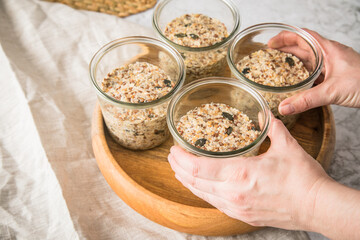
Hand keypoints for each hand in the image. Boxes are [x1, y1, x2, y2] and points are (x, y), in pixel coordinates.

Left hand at [168, 117, 329, 229]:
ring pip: (201, 194)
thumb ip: (271, 128)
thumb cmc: (303, 178)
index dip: (181, 159)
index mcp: (239, 174)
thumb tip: (264, 115)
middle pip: (193, 182)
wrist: (317, 206)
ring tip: (179, 171)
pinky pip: (214, 204)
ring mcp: (236, 207)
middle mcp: (232, 193)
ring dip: (187, 182)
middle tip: (171, 158)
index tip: (173, 150)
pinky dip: (202, 193)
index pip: (197, 167)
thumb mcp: (286, 146)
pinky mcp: (242, 215)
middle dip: (178, 169)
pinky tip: (200, 187)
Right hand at [268, 29, 359, 114]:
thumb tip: (284, 107)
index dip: (285, 37)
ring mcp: (333, 65)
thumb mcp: (332, 91)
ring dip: (293, 62)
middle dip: (285, 49)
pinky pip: (315, 72)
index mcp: (329, 50)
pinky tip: (295, 81)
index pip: (303, 36)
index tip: (271, 43)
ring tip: (277, 66)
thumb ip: (306, 100)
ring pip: (308, 60)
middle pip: (303, 47)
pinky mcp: (335, 76)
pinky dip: (302, 75)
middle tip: (269, 54)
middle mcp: (330, 55)